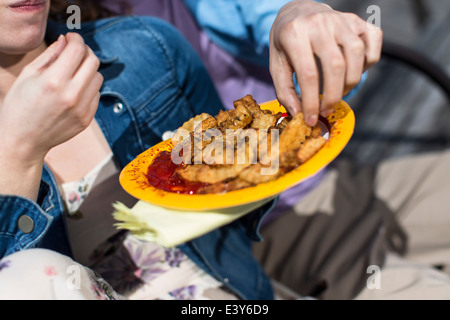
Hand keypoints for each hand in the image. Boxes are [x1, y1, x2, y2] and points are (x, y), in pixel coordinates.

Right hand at [0, 32, 102, 162]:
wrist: (23, 141)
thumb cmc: (19, 105)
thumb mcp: (27, 75)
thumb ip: (50, 55)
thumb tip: (66, 40)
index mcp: (53, 81)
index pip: (78, 50)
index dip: (76, 39)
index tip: (72, 38)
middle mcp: (71, 95)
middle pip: (93, 61)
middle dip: (85, 51)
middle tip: (75, 52)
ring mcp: (81, 109)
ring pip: (98, 78)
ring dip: (88, 70)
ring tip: (74, 72)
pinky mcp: (87, 119)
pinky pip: (96, 95)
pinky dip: (88, 87)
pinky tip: (74, 89)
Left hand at [269, 0, 382, 124]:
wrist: (297, 12)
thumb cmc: (286, 43)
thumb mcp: (277, 65)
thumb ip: (285, 91)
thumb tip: (299, 115)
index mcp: (294, 34)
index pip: (308, 74)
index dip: (312, 102)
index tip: (312, 119)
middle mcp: (319, 23)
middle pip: (336, 66)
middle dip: (333, 96)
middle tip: (326, 110)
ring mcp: (340, 19)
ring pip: (357, 55)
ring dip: (350, 82)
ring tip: (338, 91)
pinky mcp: (357, 20)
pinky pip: (373, 41)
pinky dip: (369, 61)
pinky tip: (353, 70)